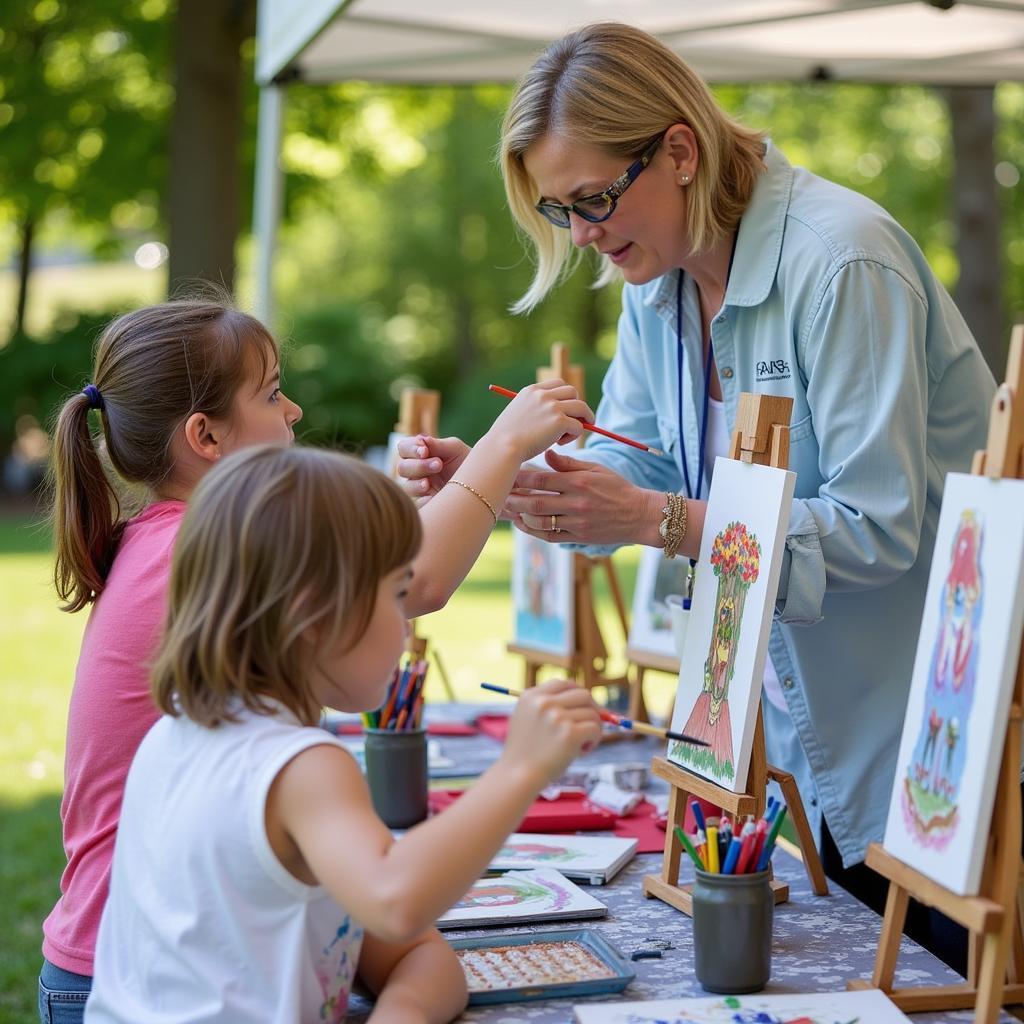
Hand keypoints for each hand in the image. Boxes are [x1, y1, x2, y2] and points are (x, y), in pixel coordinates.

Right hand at [395, 435, 469, 504]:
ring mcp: (419, 489)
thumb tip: (422, 439)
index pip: (404, 448)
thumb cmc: (465, 461)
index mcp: (419, 454)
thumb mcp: (455, 449)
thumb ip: (438, 444)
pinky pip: (418, 505)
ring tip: (428, 484)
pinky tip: (433, 497)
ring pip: (407, 487)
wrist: (480, 483)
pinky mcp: (426, 504)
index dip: (410, 448)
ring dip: (417, 484)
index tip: (425, 450)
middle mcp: (416, 472)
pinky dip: (424, 501)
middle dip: (419, 465)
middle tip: (438, 465)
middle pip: (402, 468)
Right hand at [490, 379, 593, 463]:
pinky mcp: (559, 421)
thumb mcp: (518, 414)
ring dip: (580, 420)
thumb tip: (555, 415)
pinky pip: (579, 427)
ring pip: (581, 407)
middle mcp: (543, 395)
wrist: (502, 447)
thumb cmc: (506, 438)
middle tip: (572, 421)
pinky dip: (574, 435)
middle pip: (572, 392)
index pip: (558, 383)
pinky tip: (559, 443)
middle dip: (575, 406)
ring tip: (569, 434)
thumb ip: (534, 409)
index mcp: (532, 390)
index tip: (564, 409)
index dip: (565, 396)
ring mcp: (552, 407)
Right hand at [502, 679, 602, 783]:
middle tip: (591, 726)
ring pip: (592, 714)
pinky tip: (581, 752)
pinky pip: (595, 729)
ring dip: (592, 729)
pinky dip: (594, 741)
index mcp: (531, 696)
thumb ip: (547, 707)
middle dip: (592, 709)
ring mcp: (557, 717)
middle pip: (583, 694)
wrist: (517, 777)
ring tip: (580, 746)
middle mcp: (544, 702)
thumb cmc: (524, 753)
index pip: (563, 683)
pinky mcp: (570, 733)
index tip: (584, 706)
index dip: (577, 693)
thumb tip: (585, 701)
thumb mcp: (526, 719)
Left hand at [505, 448, 662, 545]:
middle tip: (497, 492)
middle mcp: (576, 502)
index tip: (506, 471)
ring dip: (519, 515)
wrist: (639, 515)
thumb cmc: (617, 488)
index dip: (521, 476)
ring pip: (539, 520)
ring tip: (505, 508)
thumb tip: (545, 455)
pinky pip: (549, 535)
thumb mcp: (596, 469)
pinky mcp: (578, 536)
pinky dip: (532, 530)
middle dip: (514, 497)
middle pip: (535, 501)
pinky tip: (521, 523)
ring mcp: (576, 521)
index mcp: (579, 482)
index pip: (543, 478)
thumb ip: (569, 464)